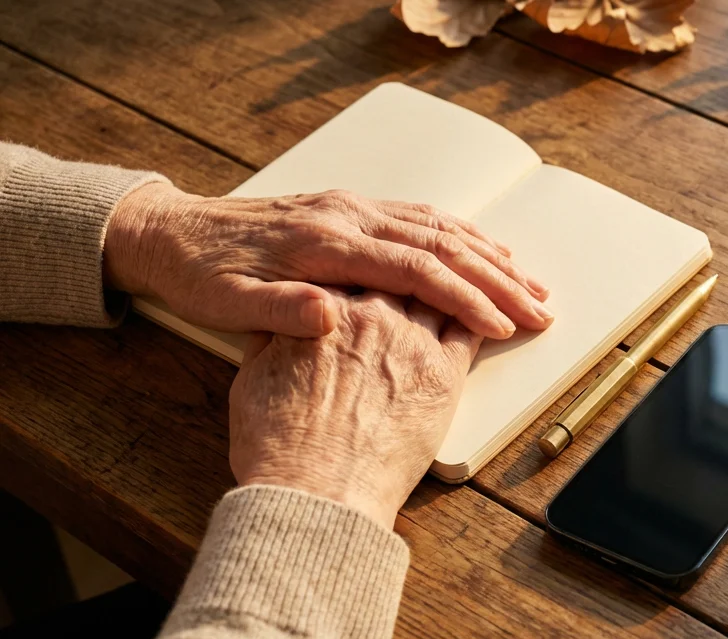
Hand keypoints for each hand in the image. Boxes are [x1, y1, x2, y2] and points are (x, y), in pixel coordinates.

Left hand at [105, 183, 551, 338]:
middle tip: (541, 308)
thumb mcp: (226, 304)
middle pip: (442, 244)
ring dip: (489, 255)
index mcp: (325, 244)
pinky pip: (419, 217)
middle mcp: (346, 217)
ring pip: (438, 225)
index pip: (416, 270)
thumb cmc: (200, 276)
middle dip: (498, 278)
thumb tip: (328, 315)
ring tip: (529, 282)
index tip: (503, 325)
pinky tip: (482, 251)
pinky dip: (461, 235)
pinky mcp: (349, 209)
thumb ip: (280, 311)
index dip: (466, 298)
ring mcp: (351, 208)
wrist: (170, 232)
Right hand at [228, 290, 477, 527]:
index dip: (362, 272)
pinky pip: (470, 333)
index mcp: (324, 308)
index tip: (371, 273)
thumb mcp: (253, 377)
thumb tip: (278, 323)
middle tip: (426, 269)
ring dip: (458, 287)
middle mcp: (372, 314)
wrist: (316, 490)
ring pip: (441, 296)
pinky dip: (482, 317)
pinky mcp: (445, 374)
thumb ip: (274, 338)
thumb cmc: (279, 446)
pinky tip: (490, 312)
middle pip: (400, 276)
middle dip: (410, 273)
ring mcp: (412, 341)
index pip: (352, 272)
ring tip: (472, 282)